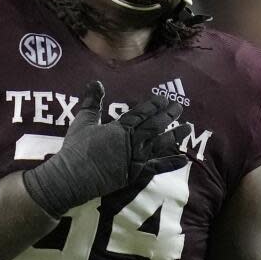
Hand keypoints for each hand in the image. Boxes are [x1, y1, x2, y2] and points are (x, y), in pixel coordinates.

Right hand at [24, 80, 189, 217]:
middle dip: (168, 115)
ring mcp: (136, 158)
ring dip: (174, 135)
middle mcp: (133, 141)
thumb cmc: (76, 149)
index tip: (164, 98)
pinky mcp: (136, 173)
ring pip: (160, 144)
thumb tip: (96, 82)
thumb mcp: (83, 121)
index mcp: (120, 127)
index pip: (142, 112)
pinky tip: (183, 159)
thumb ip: (92, 101)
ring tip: (187, 127)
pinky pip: (157, 167)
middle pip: (155, 125)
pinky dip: (171, 163)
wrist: (73, 177)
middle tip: (179, 106)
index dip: (154, 105)